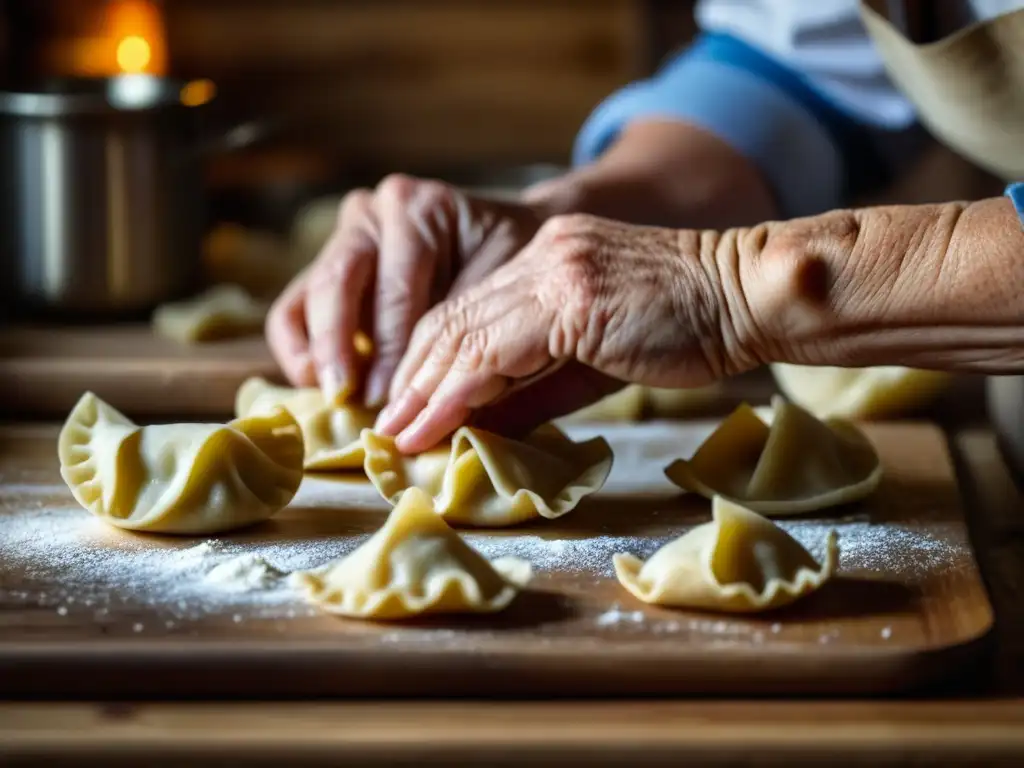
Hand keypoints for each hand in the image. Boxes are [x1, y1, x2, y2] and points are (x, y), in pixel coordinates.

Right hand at [265, 174, 542, 405]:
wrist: (512, 235)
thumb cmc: (511, 259)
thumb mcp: (501, 280)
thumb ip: (461, 320)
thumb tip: (431, 384)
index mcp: (415, 206)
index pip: (394, 287)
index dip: (391, 348)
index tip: (394, 397)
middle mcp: (369, 213)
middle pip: (336, 283)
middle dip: (339, 348)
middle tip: (349, 398)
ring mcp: (341, 239)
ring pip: (304, 297)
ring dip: (314, 353)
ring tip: (333, 396)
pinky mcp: (324, 269)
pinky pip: (292, 310)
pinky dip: (300, 350)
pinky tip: (322, 385)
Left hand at [375, 213, 765, 451]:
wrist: (749, 295)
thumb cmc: (690, 328)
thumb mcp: (595, 360)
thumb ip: (536, 387)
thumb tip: (483, 427)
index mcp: (547, 260)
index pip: (468, 311)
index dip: (430, 362)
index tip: (407, 406)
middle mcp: (541, 256)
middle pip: (453, 319)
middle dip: (413, 378)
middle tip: (385, 426)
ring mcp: (554, 271)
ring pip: (463, 332)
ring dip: (424, 389)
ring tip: (397, 433)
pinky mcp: (570, 297)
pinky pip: (494, 349)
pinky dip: (458, 391)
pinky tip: (435, 421)